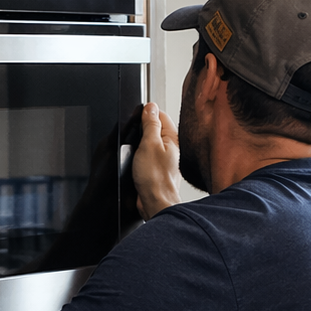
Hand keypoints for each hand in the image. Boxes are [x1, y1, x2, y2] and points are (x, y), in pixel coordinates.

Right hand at [133, 101, 180, 218]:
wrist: (155, 203)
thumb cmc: (155, 179)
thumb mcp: (149, 144)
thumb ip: (150, 124)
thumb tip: (150, 107)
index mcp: (173, 138)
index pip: (160, 115)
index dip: (146, 115)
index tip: (138, 121)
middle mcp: (171, 148)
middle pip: (154, 129)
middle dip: (142, 131)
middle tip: (137, 141)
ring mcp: (164, 159)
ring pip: (149, 144)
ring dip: (139, 146)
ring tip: (137, 155)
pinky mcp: (157, 170)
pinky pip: (146, 157)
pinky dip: (139, 158)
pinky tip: (137, 164)